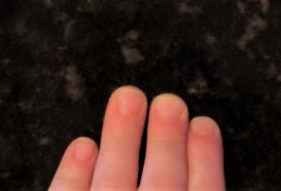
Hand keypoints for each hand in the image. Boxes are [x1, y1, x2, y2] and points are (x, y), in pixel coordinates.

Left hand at [48, 86, 224, 189]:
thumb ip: (188, 187)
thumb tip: (196, 172)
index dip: (206, 161)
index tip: (204, 125)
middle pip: (163, 185)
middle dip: (166, 140)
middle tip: (169, 102)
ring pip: (113, 183)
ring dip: (122, 139)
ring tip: (128, 98)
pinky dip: (74, 175)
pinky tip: (83, 146)